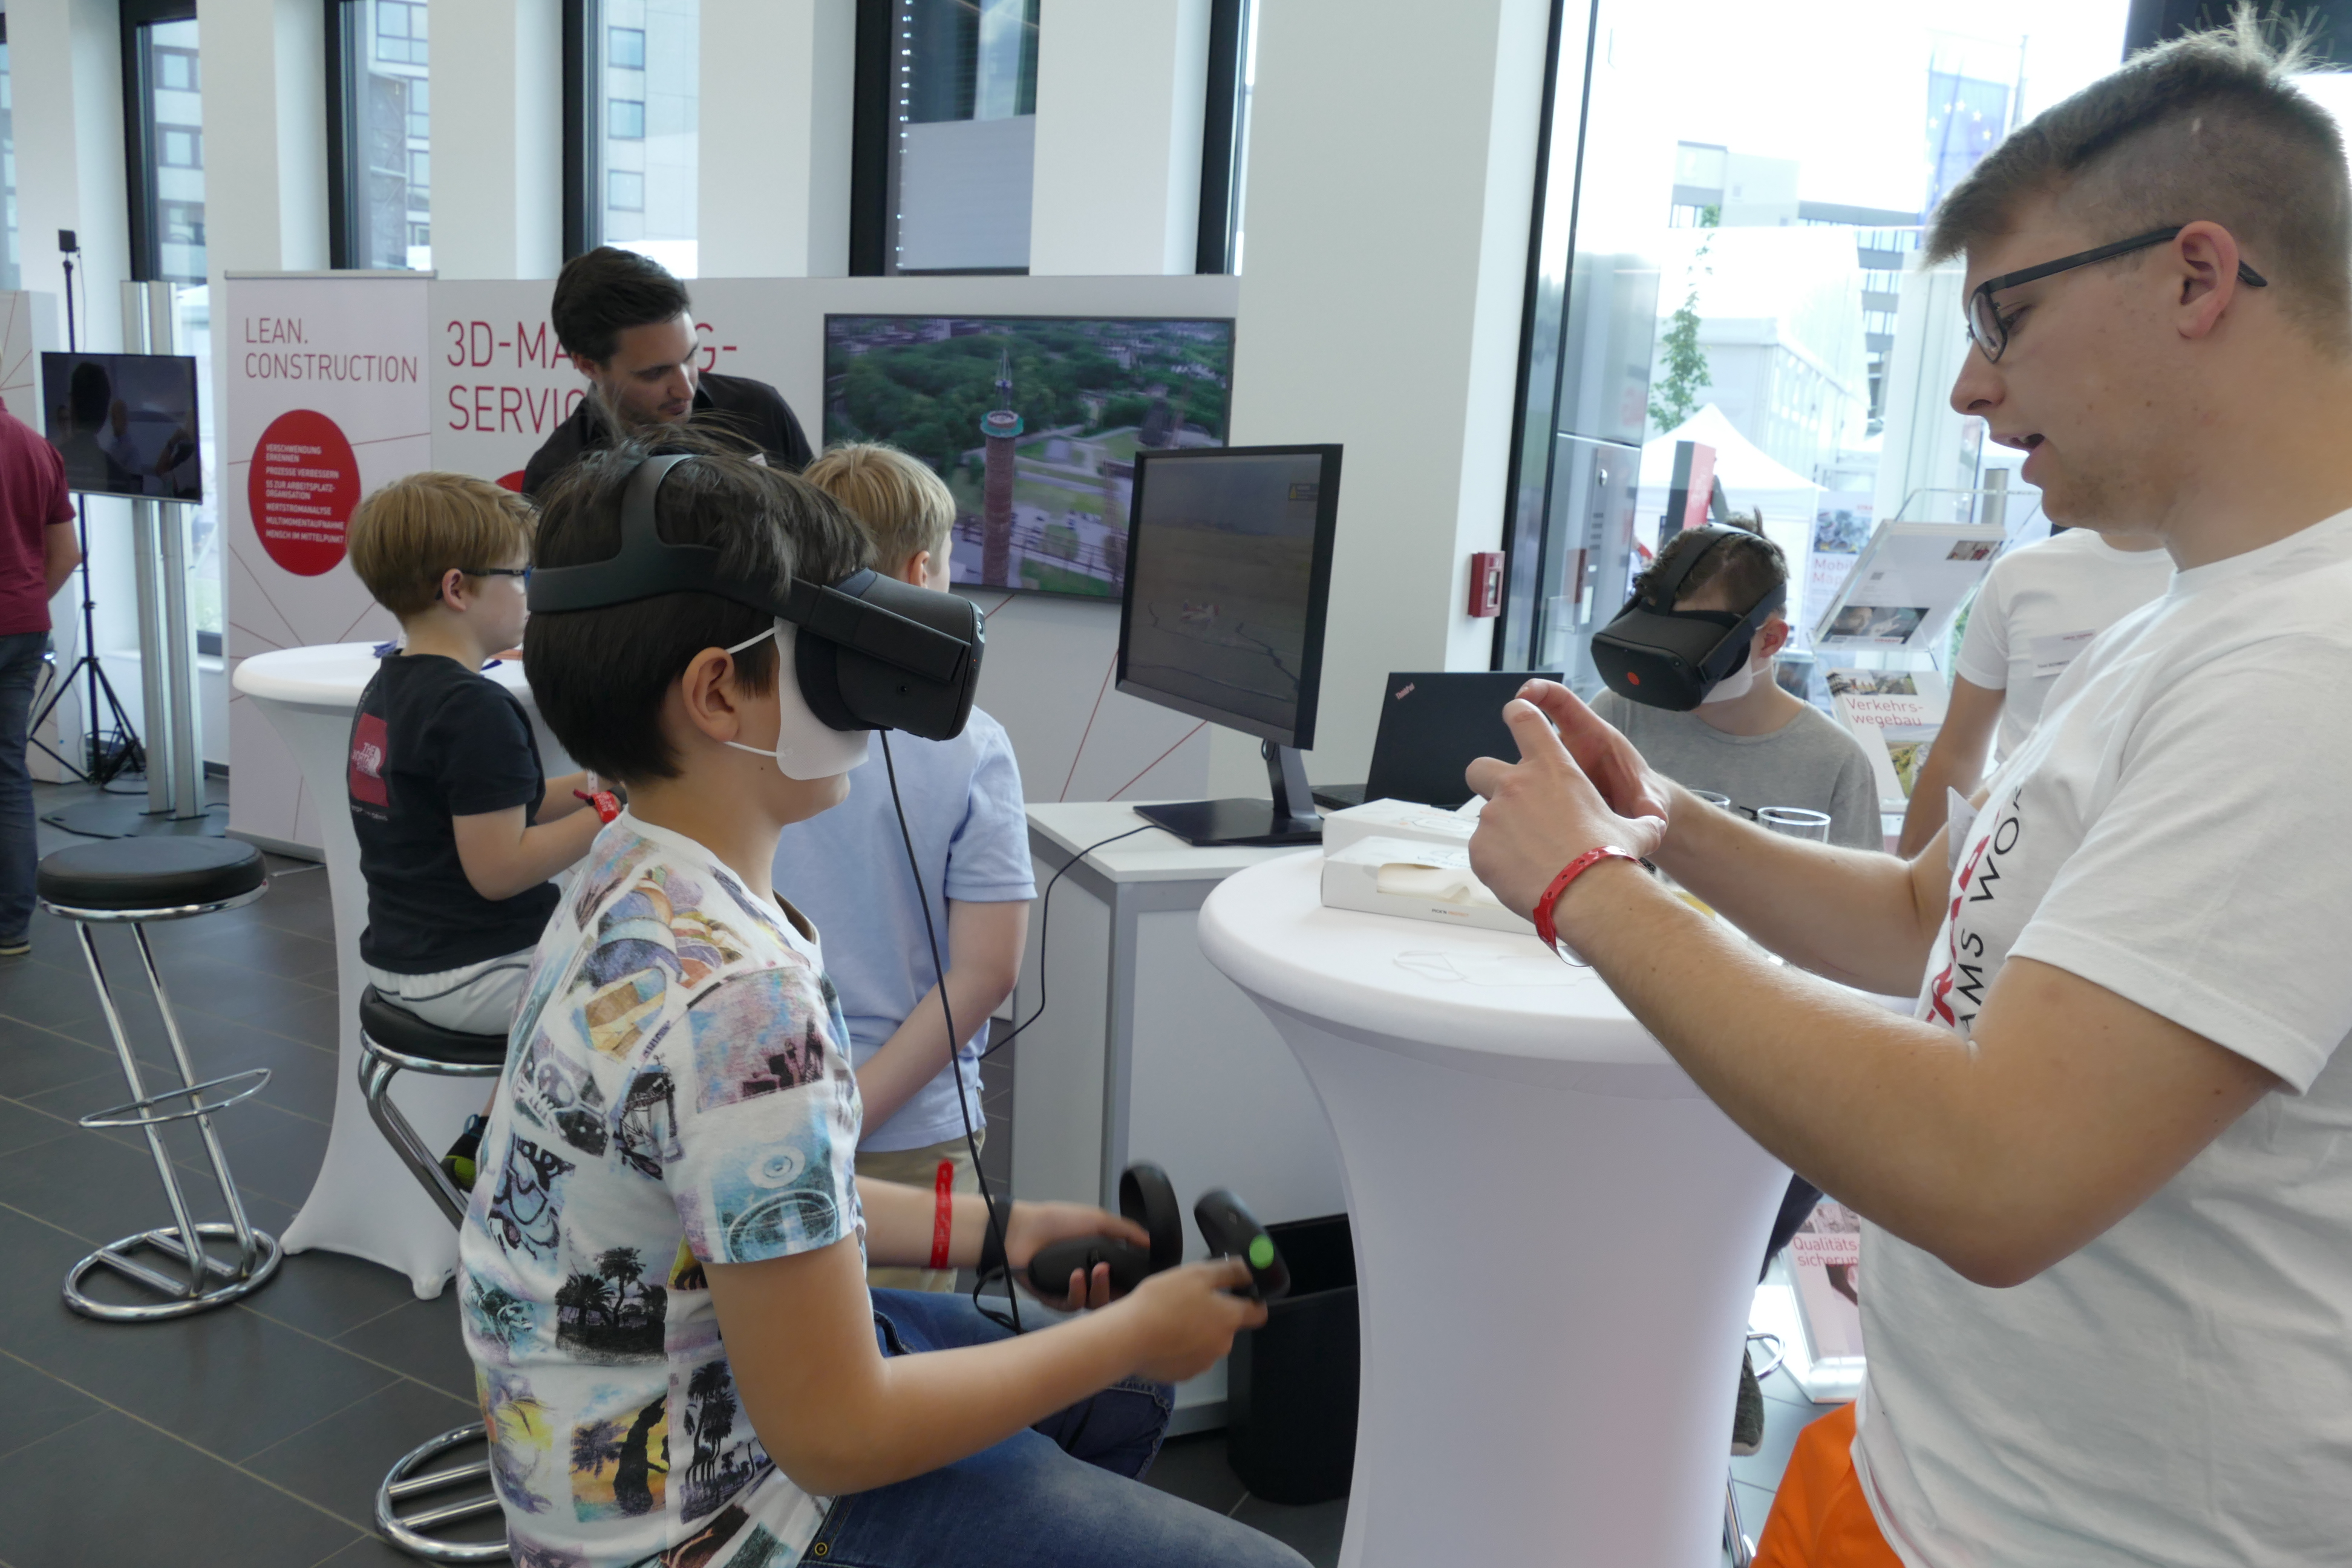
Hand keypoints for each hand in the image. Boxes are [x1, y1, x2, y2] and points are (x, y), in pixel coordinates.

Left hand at [1003, 1201, 1148, 1310]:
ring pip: (1095, 1305)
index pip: (1124, 1281)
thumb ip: (1127, 1231)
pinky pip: (1072, 1307)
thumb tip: (1153, 1242)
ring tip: (1094, 1271)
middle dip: (1116, 1289)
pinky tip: (1076, 1277)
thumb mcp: (1098, 1219)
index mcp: (1100, 1261)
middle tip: (1110, 1272)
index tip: (1142, 1280)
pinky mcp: (1054, 1301)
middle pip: (1112, 1298)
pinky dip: (1077, 1293)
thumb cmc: (1058, 1221)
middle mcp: (1088, 1279)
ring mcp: (1072, 1291)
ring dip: (1098, 1289)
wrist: (1021, 1230)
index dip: (1134, 1283)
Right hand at [1117, 1259, 1268, 1383]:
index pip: (1258, 1313)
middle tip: (1186, 1301)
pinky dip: (1179, 1348)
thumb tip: (1250, 1270)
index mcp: (1230, 1319)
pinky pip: (1187, 1358)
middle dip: (1212, 1315)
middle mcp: (1223, 1345)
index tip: (1238, 1292)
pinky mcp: (1182, 1375)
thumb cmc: (1163, 1301)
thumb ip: (1229, 1271)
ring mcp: (1203, 1363)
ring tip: (1168, 1320)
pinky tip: (1160, 1339)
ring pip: (1206, 1343)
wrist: (1128, 1338)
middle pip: (1226, 1327)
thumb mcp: (1197, 1274)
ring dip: (1195, 1332)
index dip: (1252, 1301)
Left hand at [1465, 694, 1666, 919]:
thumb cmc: (1610, 858)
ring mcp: (1493, 816)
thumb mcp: (1634, 831)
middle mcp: (1515, 785)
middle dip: (1488, 782)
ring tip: (1527, 855)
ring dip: (1500, 831)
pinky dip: (1497, 861)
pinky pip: (1482, 850)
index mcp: (1552, 768)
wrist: (1587, 895)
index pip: (1524, 719)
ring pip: (1483, 816)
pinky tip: (1522, 876)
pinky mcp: (1480, 848)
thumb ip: (1639, 821)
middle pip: (1480, 767)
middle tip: (1509, 806)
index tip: (1515, 716)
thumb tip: (1657, 824)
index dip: (1517, 714)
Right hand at [1510, 680, 1673, 823]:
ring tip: (1534, 801)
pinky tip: (1526, 820)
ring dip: (1522, 780)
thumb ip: (1649, 804)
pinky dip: (1522, 801)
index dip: (1541, 691)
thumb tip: (1653, 815)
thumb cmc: (1641, 795)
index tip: (1523, 695)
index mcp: (1593, 736)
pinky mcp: (1545, 791)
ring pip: (1526, 767)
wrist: (1635, 815)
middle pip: (1534, 734)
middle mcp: (1568, 750)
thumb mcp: (1649, 799)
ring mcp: (1554, 771)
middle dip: (1520, 736)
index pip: (1561, 701)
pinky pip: (1527, 790)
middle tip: (1516, 746)